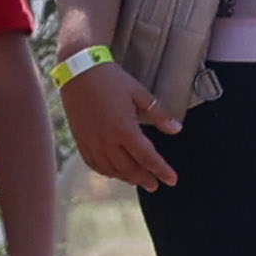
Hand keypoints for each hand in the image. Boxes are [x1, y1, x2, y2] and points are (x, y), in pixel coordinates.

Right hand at [62, 61, 181, 189]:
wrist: (79, 70)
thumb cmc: (112, 79)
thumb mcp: (139, 93)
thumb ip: (158, 114)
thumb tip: (176, 130)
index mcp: (124, 129)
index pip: (147, 157)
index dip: (161, 170)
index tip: (172, 180)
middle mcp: (107, 140)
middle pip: (129, 168)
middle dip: (145, 179)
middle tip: (155, 185)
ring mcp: (92, 141)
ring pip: (111, 169)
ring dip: (126, 177)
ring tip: (138, 180)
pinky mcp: (81, 139)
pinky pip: (94, 163)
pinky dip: (106, 171)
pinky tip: (114, 172)